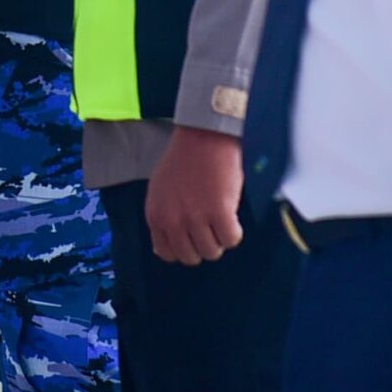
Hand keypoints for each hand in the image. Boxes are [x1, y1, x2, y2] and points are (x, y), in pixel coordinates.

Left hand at [146, 126, 245, 264]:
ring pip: (212, 251)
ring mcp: (196, 218)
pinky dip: (234, 232)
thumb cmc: (184, 158)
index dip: (184, 247)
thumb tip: (164, 251)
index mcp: (156, 215)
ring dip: (220, 238)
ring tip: (222, 218)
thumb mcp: (160, 190)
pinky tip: (232, 216)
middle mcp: (173, 220)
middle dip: (203, 244)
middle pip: (191, 257)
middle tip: (211, 226)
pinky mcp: (220, 213)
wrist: (205, 135)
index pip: (167, 254)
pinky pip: (231, 239)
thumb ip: (162, 218)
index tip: (193, 236)